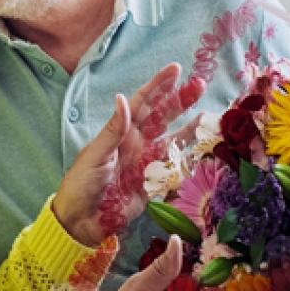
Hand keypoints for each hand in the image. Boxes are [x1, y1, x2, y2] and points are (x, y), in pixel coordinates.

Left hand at [53, 64, 185, 246]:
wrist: (81, 220)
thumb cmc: (81, 183)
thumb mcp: (95, 155)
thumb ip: (114, 130)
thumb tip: (123, 98)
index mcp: (120, 133)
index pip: (142, 103)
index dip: (158, 86)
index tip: (175, 70)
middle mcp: (136, 144)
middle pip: (162, 117)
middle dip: (180, 101)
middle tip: (200, 85)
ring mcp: (145, 163)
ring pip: (172, 140)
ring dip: (189, 128)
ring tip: (208, 116)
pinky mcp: (152, 184)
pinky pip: (173, 167)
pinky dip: (187, 158)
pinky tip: (202, 150)